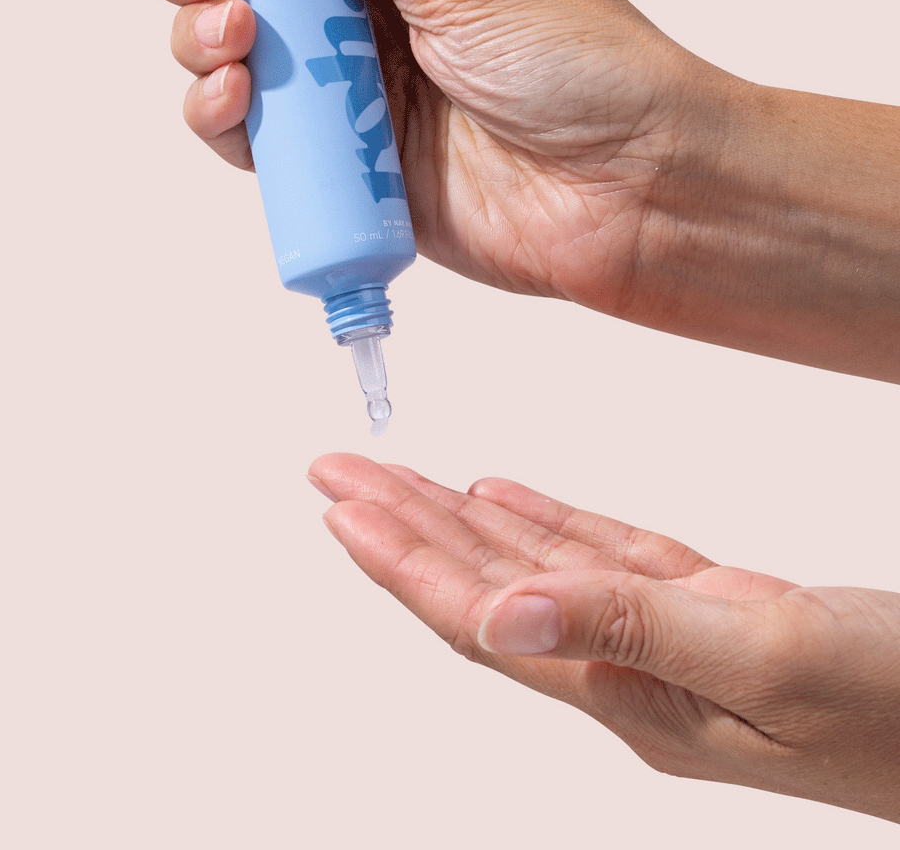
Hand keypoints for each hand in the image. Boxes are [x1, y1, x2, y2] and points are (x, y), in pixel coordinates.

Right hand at [117, 0, 899, 380]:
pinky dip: (224, 117)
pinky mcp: (349, 169)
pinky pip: (260, 141)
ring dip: (204, 36)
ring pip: (237, 56)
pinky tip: (233, 96)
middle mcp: (373, 16)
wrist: (634, 192)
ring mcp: (356, 94)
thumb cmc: (584, 67)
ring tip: (234, 35)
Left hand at [307, 454, 899, 823]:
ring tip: (394, 479)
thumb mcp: (768, 657)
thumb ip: (631, 630)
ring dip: (458, 522)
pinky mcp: (707, 610)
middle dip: (403, 528)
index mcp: (627, 691)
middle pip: (485, 590)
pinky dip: (545, 523)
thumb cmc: (896, 706)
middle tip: (336, 472)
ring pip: (532, 569)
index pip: (479, 618)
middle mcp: (626, 669)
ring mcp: (664, 642)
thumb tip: (499, 616)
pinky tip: (502, 499)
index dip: (402, 560)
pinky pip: (597, 559)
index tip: (340, 505)